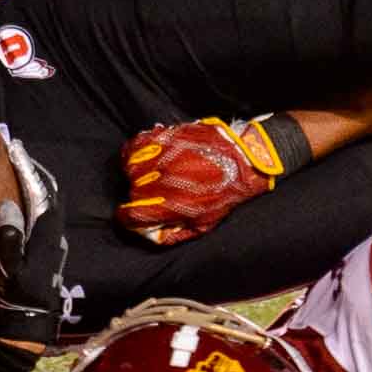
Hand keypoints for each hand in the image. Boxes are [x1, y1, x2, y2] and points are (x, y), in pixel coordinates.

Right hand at [0, 139, 67, 348]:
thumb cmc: (17, 303)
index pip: (43, 195)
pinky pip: (38, 221)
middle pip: (47, 197)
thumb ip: (10, 241)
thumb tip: (8, 207)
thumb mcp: (11, 273)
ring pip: (44, 209)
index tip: (16, 151)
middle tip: (16, 155)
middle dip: (33, 174)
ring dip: (31, 189)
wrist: (25, 331)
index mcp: (48, 240)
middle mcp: (54, 241)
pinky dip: (28, 205)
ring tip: (14, 172)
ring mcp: (50, 249)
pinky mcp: (43, 257)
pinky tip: (14, 204)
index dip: (30, 171)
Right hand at [116, 117, 281, 245]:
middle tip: (150, 195)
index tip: (130, 215)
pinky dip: (134, 150)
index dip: (126, 217)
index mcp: (169, 205)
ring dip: (134, 173)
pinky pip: (138, 142)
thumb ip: (176, 233)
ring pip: (130, 167)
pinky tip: (144, 157)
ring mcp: (163, 157)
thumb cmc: (225, 194)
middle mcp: (161, 181)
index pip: (130, 215)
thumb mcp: (204, 224)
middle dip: (137, 196)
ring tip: (146, 176)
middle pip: (131, 191)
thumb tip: (152, 235)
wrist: (244, 159)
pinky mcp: (167, 137)